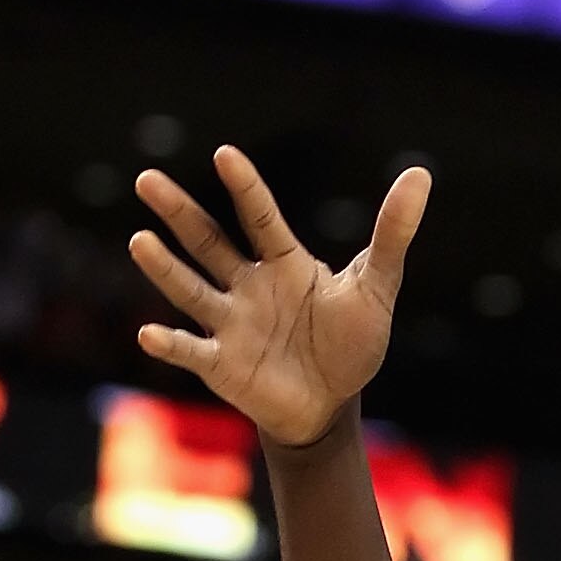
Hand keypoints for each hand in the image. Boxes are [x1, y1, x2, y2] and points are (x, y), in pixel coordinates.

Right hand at [129, 146, 429, 447]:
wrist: (333, 405)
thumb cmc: (352, 342)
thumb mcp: (377, 286)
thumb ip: (392, 234)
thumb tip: (420, 174)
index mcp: (284, 263)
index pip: (260, 217)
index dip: (244, 187)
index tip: (224, 155)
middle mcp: (248, 287)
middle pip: (207, 242)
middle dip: (178, 212)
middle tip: (147, 179)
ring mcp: (230, 324)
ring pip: (190, 289)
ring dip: (164, 268)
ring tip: (139, 240)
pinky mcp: (220, 365)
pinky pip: (191, 350)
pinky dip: (171, 344)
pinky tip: (149, 333)